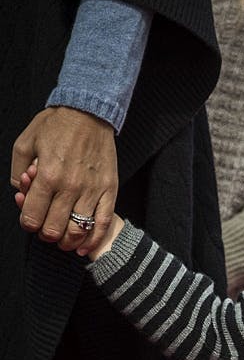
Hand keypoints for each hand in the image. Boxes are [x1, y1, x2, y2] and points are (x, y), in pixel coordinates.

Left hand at [10, 106, 117, 253]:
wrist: (88, 113)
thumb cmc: (55, 126)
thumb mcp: (24, 144)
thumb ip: (18, 173)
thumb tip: (22, 194)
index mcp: (47, 176)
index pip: (33, 217)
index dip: (28, 224)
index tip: (30, 221)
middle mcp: (70, 186)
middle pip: (54, 228)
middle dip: (45, 234)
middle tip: (45, 229)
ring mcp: (92, 190)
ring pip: (78, 229)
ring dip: (67, 240)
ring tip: (62, 240)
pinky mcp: (110, 189)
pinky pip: (103, 222)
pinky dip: (94, 238)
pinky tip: (85, 246)